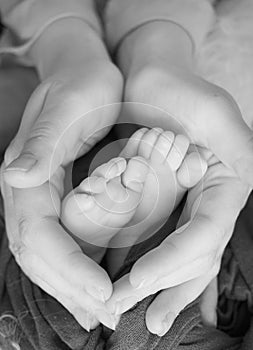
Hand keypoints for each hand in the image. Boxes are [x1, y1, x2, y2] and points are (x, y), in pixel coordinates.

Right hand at [1, 32, 122, 329]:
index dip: (70, 269)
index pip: (40, 236)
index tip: (104, 294)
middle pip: (40, 255)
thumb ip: (43, 143)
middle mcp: (28, 192)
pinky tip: (95, 283)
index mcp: (27, 176)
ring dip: (73, 286)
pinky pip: (62, 242)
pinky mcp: (58, 197)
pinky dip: (78, 268)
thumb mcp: (70, 107)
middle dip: (71, 289)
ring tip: (102, 312)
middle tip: (107, 316)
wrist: (82, 72)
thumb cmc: (82, 86)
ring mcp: (41, 197)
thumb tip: (17, 179)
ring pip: (49, 255)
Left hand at [107, 41, 252, 334]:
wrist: (150, 80)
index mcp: (225, 186)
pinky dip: (150, 268)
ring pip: (178, 258)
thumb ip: (237, 148)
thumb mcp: (213, 114)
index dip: (174, 260)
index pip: (204, 236)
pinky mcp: (161, 203)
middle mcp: (207, 201)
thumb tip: (249, 186)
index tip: (140, 281)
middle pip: (194, 257)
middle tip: (144, 321)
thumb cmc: (180, 90)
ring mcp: (185, 206)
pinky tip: (138, 288)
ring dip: (160, 288)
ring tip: (139, 315)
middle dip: (168, 288)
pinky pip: (158, 243)